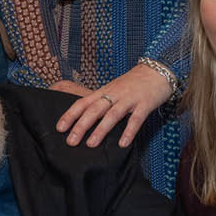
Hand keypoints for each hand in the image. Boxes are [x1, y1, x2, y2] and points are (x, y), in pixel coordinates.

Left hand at [52, 65, 171, 148]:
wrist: (157, 70)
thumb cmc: (132, 83)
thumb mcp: (113, 89)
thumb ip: (101, 102)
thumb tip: (85, 118)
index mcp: (104, 91)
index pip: (83, 103)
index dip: (70, 115)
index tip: (59, 128)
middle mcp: (114, 94)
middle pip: (94, 110)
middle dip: (81, 126)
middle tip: (70, 141)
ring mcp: (129, 99)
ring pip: (112, 115)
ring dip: (100, 130)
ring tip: (91, 144)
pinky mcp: (144, 104)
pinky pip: (136, 119)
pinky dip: (129, 131)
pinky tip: (122, 144)